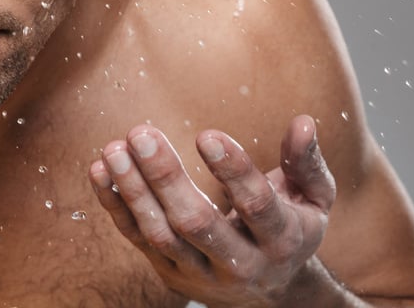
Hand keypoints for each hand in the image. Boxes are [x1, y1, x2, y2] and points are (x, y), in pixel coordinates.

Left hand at [88, 115, 335, 307]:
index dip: (232, 171)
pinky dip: (115, 205)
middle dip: (166, 177)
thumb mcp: (313, 199)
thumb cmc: (291, 228)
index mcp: (281, 239)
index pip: (256, 206)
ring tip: (114, 148)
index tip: (205, 135)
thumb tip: (304, 123)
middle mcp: (240, 263)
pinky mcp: (170, 274)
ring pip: (161, 234)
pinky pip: (137, 239)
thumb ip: (305, 163)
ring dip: (133, 190)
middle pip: (197, 223)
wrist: (272, 295)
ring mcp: (200, 274)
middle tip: (142, 133)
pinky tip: (100, 170)